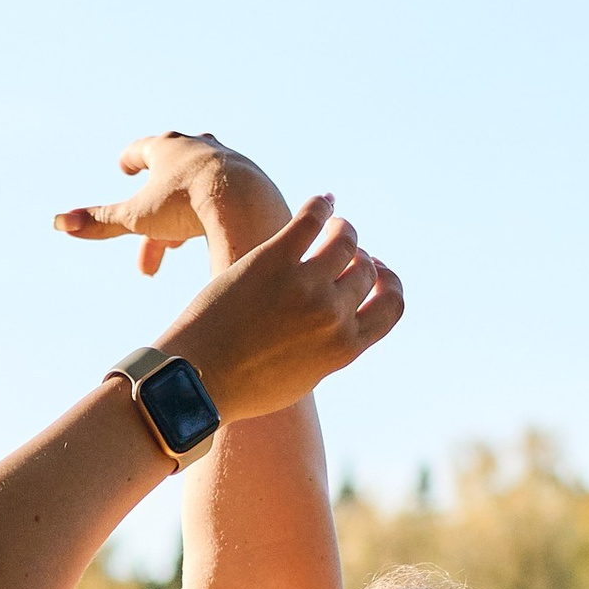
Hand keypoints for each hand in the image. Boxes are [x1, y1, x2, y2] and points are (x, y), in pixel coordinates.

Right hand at [54, 131, 289, 275]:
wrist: (246, 206)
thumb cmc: (186, 206)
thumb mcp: (137, 218)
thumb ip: (99, 222)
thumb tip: (57, 222)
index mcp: (168, 147)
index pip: (142, 148)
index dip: (131, 159)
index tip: (125, 166)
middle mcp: (199, 146)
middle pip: (170, 173)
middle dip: (154, 205)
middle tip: (148, 234)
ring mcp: (229, 160)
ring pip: (199, 183)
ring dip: (183, 210)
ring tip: (177, 241)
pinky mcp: (254, 179)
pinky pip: (228, 194)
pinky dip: (214, 212)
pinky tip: (215, 229)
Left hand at [165, 194, 402, 423]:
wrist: (195, 381)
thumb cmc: (242, 386)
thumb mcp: (301, 377)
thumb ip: (328, 349)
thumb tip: (342, 322)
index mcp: (344, 347)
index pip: (392, 305)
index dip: (388, 283)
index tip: (376, 272)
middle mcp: (332, 315)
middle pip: (365, 269)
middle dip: (358, 256)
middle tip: (341, 248)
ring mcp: (305, 285)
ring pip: (345, 239)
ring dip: (343, 228)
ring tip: (331, 224)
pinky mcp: (273, 259)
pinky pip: (311, 219)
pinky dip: (321, 206)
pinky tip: (322, 202)